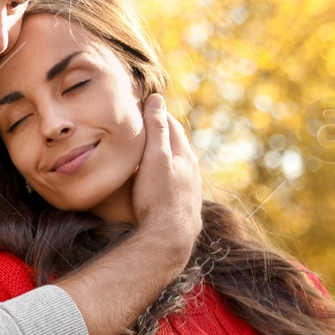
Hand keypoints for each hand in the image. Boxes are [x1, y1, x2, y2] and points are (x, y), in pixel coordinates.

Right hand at [130, 95, 201, 269]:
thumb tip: (156, 98)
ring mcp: (190, 189)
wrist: (170, 236)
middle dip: (163, 133)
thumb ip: (156, 128)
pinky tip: (159, 183)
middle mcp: (192, 170)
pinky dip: (166, 175)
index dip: (157, 114)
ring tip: (150, 153)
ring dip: (166, 156)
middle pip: (177, 144)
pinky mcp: (185, 206)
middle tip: (145, 125)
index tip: (143, 107)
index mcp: (184, 155)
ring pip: (178, 165)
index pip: (171, 126)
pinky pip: (176, 183)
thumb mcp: (154, 157)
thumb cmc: (159, 196)